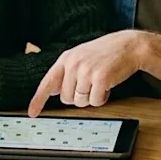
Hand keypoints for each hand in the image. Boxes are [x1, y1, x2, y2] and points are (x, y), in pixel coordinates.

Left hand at [28, 31, 142, 116]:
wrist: (128, 46)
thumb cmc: (105, 53)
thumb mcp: (81, 57)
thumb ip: (66, 72)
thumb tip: (55, 91)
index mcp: (66, 59)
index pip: (48, 83)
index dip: (38, 100)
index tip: (32, 113)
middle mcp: (73, 64)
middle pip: (66, 98)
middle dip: (78, 97)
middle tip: (90, 85)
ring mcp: (86, 71)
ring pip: (80, 102)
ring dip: (91, 97)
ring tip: (100, 82)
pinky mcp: (100, 79)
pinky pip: (95, 102)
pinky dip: (102, 98)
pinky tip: (107, 85)